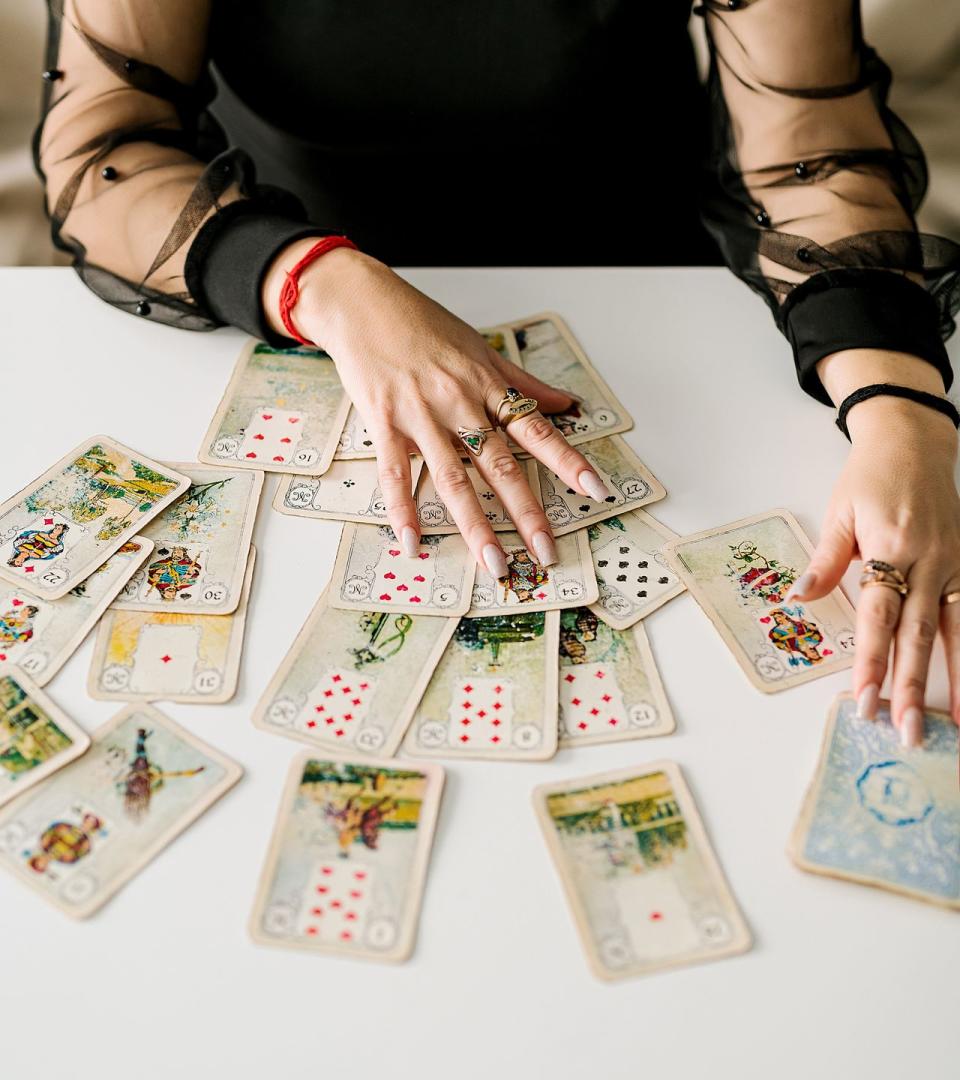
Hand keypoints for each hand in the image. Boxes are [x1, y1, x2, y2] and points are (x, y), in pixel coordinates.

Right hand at [262, 241, 609, 575]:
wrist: (362, 302)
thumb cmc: (421, 324)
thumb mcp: (479, 348)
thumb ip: (522, 383)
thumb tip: (567, 403)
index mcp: (487, 385)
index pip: (537, 429)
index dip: (568, 461)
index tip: (595, 490)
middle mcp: (459, 403)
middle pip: (501, 465)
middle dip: (526, 512)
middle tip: (545, 551)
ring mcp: (421, 415)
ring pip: (453, 478)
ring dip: (474, 525)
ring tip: (493, 563)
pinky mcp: (384, 423)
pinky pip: (396, 474)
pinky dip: (403, 510)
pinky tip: (413, 543)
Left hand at [787, 394, 959, 745]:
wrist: (916, 441)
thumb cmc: (871, 477)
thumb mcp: (840, 512)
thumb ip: (826, 561)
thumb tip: (798, 598)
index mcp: (891, 549)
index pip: (878, 618)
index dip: (871, 661)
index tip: (863, 699)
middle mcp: (930, 562)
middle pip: (920, 634)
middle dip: (911, 685)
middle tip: (904, 730)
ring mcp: (957, 565)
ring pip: (959, 632)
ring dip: (957, 681)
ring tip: (956, 725)